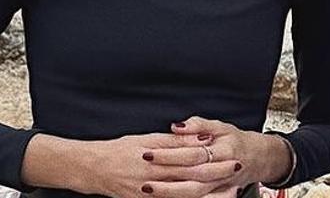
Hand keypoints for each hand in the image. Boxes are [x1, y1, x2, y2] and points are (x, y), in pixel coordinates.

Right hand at [23, 132, 222, 197]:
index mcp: (156, 157)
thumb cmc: (120, 150)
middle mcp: (154, 177)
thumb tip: (200, 137)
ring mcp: (150, 194)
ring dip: (209, 195)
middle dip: (217, 174)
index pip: (189, 157)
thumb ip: (174, 141)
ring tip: (230, 192)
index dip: (212, 156)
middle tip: (237, 169)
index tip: (230, 152)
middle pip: (192, 177)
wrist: (92, 169)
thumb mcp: (147, 139)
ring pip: (185, 196)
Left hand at [140, 117, 291, 196]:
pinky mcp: (218, 195)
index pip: (192, 153)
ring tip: (147, 189)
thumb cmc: (236, 140)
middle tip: (142, 174)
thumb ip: (198, 124)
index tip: (148, 151)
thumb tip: (176, 126)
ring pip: (194, 193)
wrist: (259, 159)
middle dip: (165, 177)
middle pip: (191, 176)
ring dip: (169, 192)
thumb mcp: (221, 126)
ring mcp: (221, 185)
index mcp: (224, 149)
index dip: (170, 153)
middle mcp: (223, 170)